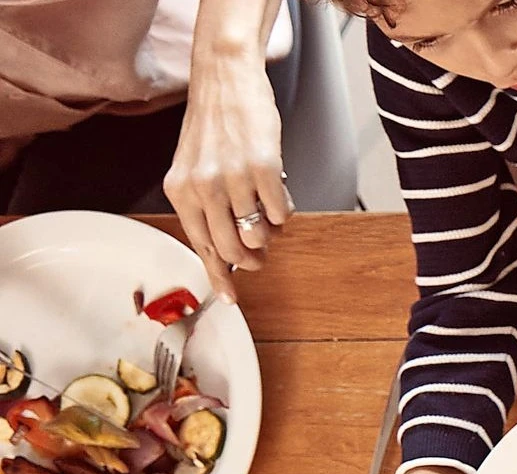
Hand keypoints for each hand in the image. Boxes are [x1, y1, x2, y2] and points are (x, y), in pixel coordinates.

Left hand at [165, 49, 289, 296]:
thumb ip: (204, 205)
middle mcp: (203, 187)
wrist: (225, 80)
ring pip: (258, 234)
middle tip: (260, 256)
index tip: (231, 298)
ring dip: (268, 232)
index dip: (219, 276)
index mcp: (181, 189)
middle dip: (251, 259)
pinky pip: (281, 213)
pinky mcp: (264, 169)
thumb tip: (229, 249)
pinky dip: (284, 212)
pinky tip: (277, 197)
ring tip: (266, 215)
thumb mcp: (193, 167)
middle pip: (232, 249)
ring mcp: (234, 179)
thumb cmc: (213, 123)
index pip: (201, 246)